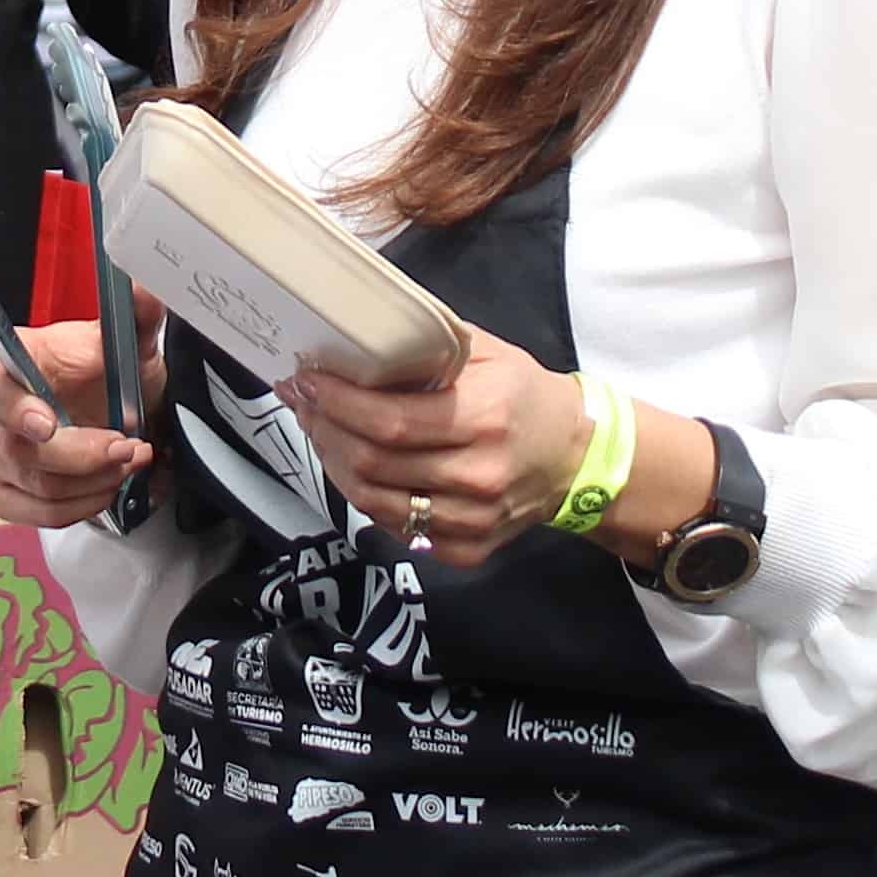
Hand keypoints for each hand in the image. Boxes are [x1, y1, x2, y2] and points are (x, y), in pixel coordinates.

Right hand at [0, 320, 154, 529]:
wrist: (112, 406)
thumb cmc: (108, 371)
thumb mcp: (128, 340)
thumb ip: (136, 313)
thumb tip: (144, 288)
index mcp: (1, 359)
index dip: (10, 405)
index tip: (49, 424)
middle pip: (17, 447)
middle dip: (83, 454)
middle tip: (129, 447)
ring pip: (32, 484)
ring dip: (89, 482)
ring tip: (125, 464)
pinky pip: (27, 514)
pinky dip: (72, 509)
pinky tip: (100, 491)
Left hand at [284, 333, 599, 572]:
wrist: (575, 458)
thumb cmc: (524, 395)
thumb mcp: (487, 353)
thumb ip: (428, 343)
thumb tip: (358, 327)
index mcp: (484, 419)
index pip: (391, 421)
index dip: (338, 403)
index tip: (307, 379)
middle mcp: (478, 476)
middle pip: (374, 464)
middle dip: (325, 429)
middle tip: (301, 401)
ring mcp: (472, 520)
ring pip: (375, 502)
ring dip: (335, 463)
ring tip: (318, 430)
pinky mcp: (467, 550)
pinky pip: (396, 528)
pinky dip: (364, 497)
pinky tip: (351, 465)